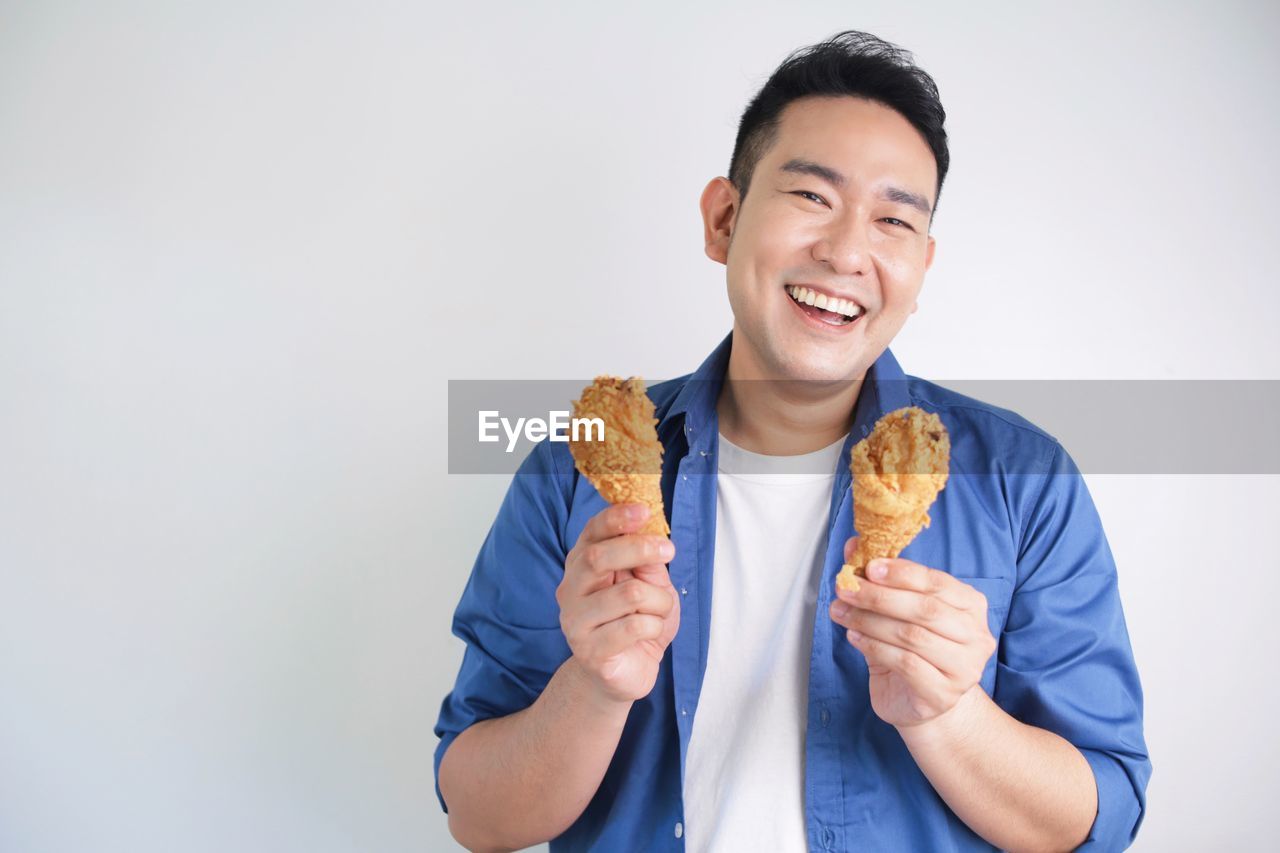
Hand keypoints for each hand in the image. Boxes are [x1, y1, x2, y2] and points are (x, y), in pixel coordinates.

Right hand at [557, 503, 679, 703]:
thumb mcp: (651, 584)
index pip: (591, 533)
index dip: (615, 519)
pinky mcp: (589, 651)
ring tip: (659, 610)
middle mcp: (570, 590)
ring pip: (629, 594)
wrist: (628, 671)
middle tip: (669, 550)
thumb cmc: (638, 621)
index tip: (644, 511)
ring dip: (659, 600)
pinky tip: (649, 633)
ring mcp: (575, 621)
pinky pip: (634, 627)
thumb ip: (647, 561)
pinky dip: (654, 625)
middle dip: (639, 548)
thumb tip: (652, 534)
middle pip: (599, 557)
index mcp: (582, 565)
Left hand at [829, 536, 995, 727]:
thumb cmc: (913, 650)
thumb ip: (881, 580)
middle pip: (925, 609)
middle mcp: (975, 635)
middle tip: (845, 588)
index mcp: (971, 605)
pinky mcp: (943, 694)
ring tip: (841, 612)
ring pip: (912, 636)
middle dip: (879, 596)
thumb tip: (852, 546)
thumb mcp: (898, 611)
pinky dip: (874, 647)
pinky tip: (855, 637)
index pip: (936, 582)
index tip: (868, 567)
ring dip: (869, 621)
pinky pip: (905, 664)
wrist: (924, 702)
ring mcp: (964, 668)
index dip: (901, 573)